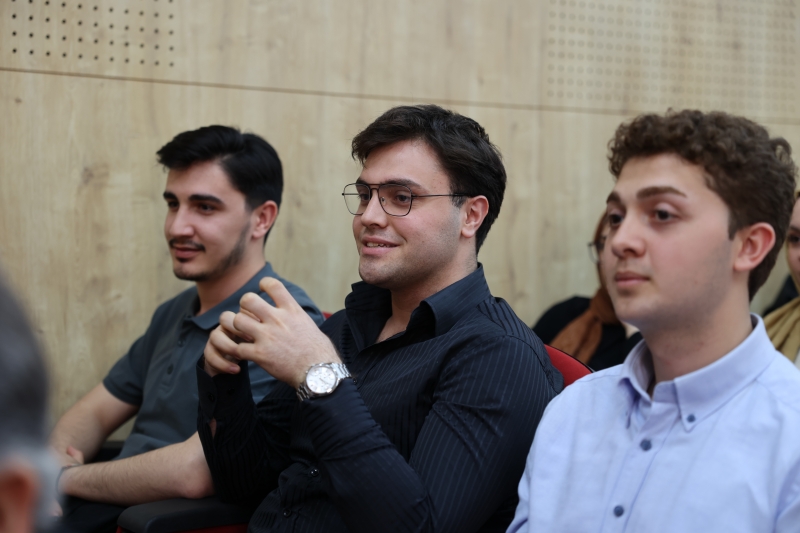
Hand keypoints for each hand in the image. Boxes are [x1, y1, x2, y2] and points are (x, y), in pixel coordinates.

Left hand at [204, 277, 339, 387]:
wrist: (319, 372)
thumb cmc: (318, 351)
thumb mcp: (309, 324)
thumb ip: (294, 315)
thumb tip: (292, 313)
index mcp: (291, 310)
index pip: (272, 285)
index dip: (263, 284)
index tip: (262, 290)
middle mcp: (277, 320)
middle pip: (248, 299)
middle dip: (244, 306)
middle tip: (247, 314)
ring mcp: (267, 336)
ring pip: (237, 321)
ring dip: (237, 328)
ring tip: (242, 334)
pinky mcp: (260, 354)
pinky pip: (237, 348)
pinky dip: (237, 352)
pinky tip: (243, 354)